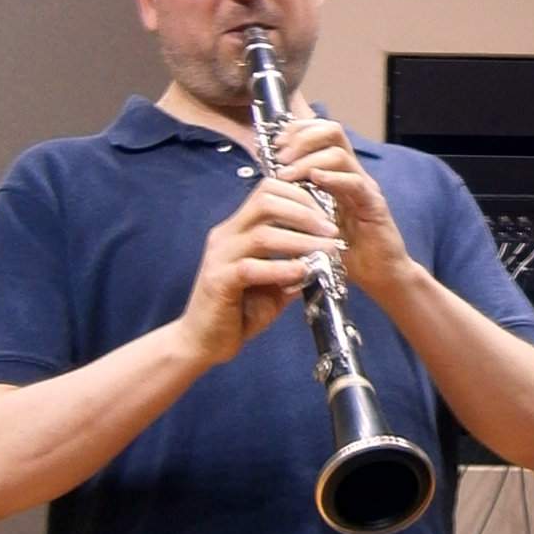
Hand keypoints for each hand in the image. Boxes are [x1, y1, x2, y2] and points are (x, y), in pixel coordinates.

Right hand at [178, 175, 340, 363]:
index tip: (327, 215)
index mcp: (237, 230)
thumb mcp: (273, 285)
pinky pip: (251, 267)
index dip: (300, 196)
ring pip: (262, 234)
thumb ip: (293, 268)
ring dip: (300, 240)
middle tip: (331, 230)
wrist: (203, 342)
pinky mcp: (218, 281)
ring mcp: (220, 257)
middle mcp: (226, 236)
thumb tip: (324, 257)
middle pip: (265, 202)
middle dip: (304, 212)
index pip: (267, 191)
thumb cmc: (237, 313)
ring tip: (326, 250)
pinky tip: (302, 272)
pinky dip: (281, 268)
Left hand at [273, 117, 412, 296]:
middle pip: (332, 131)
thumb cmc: (347, 250)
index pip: (321, 132)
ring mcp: (364, 186)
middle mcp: (353, 173)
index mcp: (338, 173)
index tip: (274, 144)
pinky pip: (355, 182)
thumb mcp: (314, 220)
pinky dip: (333, 178)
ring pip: (339, 153)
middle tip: (280, 155)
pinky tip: (315, 180)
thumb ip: (299, 201)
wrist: (380, 275)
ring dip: (308, 159)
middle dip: (301, 137)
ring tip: (288, 174)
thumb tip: (268, 187)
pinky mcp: (374, 204)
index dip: (297, 130)